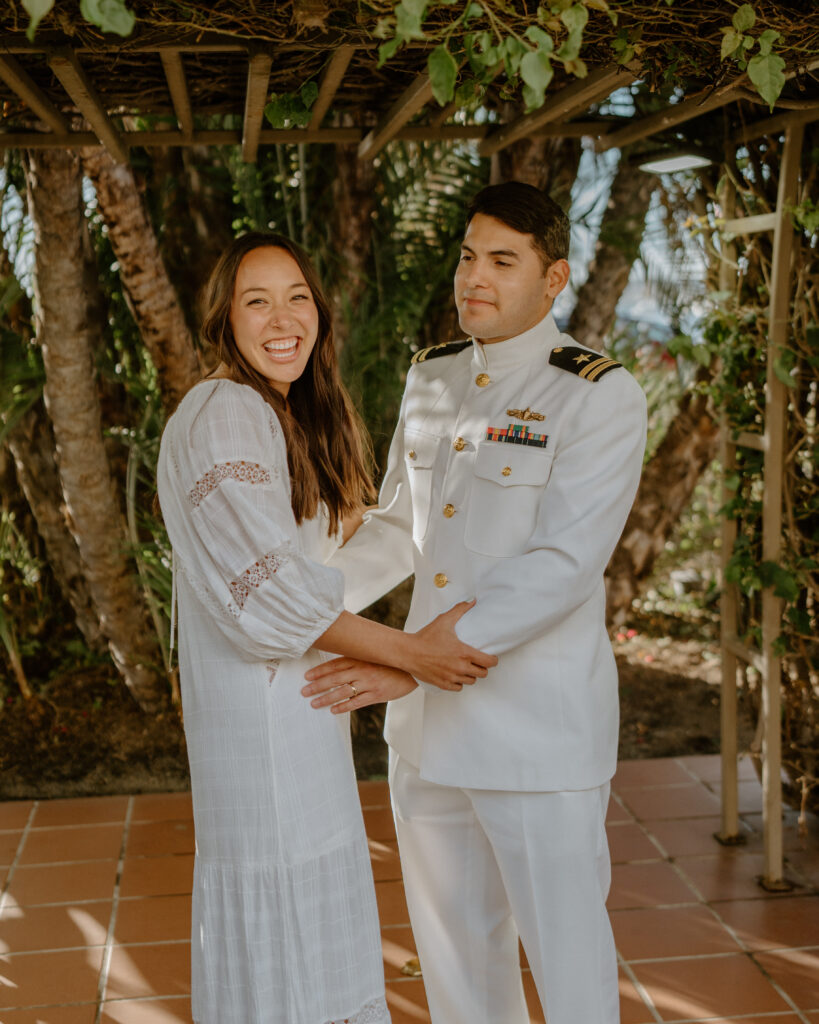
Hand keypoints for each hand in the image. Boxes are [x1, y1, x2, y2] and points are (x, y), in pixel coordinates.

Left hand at [302, 658, 416, 712]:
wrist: (413, 667)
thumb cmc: (390, 662)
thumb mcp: (373, 656)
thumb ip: (356, 660)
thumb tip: (337, 666)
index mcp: (360, 658)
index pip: (335, 664)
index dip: (320, 670)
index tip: (307, 676)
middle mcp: (362, 670)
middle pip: (335, 678)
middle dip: (317, 685)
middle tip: (304, 692)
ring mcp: (369, 682)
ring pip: (343, 692)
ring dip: (326, 698)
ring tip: (314, 703)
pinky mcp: (377, 694)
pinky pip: (357, 702)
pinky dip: (344, 706)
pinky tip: (333, 710)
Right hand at [404, 600, 497, 690]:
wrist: (408, 652)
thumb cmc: (426, 637)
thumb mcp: (444, 620)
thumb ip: (460, 610)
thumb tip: (473, 601)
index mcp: (464, 653)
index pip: (489, 662)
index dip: (492, 660)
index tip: (490, 657)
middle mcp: (460, 667)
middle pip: (482, 673)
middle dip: (482, 667)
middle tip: (477, 660)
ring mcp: (452, 677)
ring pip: (471, 681)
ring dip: (470, 674)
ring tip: (466, 666)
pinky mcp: (443, 684)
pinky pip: (459, 687)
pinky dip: (459, 682)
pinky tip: (455, 674)